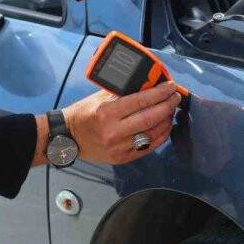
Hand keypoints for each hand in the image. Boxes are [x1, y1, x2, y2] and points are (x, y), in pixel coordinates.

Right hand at [62, 83, 180, 164]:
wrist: (67, 138)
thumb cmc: (83, 113)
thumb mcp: (100, 97)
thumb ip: (123, 92)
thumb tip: (148, 84)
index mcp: (107, 112)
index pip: (140, 101)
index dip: (159, 93)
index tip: (170, 86)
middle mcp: (114, 131)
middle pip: (150, 118)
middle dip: (167, 106)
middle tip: (176, 97)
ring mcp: (118, 148)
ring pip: (152, 134)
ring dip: (166, 121)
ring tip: (171, 111)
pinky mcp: (121, 159)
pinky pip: (147, 148)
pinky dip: (160, 136)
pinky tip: (165, 126)